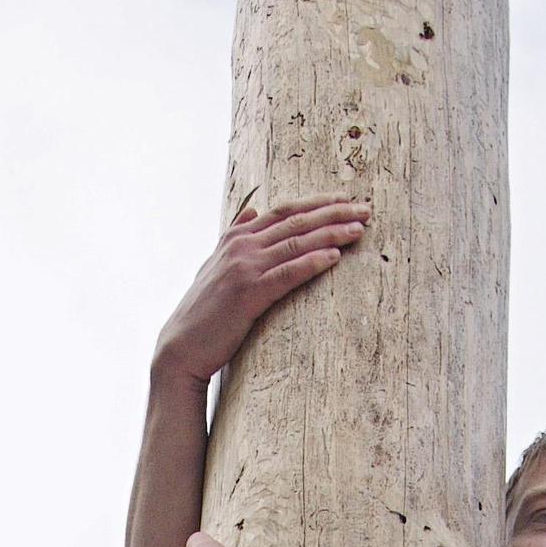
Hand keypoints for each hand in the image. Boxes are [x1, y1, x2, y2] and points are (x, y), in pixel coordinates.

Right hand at [154, 196, 367, 387]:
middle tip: (365, 209)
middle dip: (334, 212)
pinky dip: (313, 262)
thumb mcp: (214, 266)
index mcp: (236, 237)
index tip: (344, 199)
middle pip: (296, 221)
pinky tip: (335, 256)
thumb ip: (233, 237)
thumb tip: (251, 210)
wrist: (180, 347)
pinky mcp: (249, 294)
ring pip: (297, 243)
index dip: (317, 203)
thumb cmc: (202, 312)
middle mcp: (241, 246)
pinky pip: (287, 273)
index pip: (283, 211)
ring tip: (359, 229)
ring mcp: (244, 268)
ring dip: (332, 234)